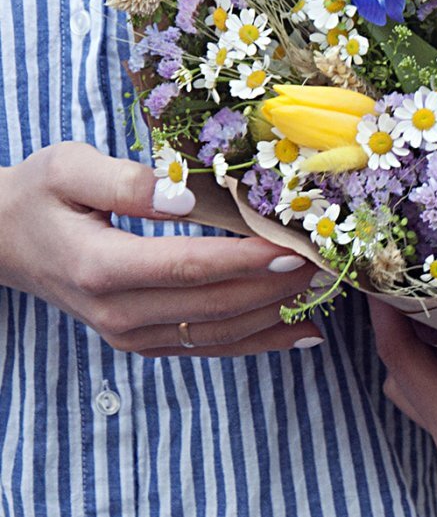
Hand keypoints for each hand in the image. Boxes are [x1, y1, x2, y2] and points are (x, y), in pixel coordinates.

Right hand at [0, 143, 324, 355]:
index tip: (293, 247)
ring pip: (218, 333)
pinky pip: (209, 348)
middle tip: (324, 263)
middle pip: (212, 304)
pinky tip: (303, 333)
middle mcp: (117, 313)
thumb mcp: (70, 168)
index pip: (187, 266)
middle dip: (275, 286)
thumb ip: (126, 182)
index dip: (244, 260)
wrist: (5, 241)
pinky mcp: (144, 342)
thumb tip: (185, 197)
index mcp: (100, 267)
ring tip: (323, 289)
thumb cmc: (42, 194)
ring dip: (276, 315)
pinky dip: (260, 343)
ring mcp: (130, 334)